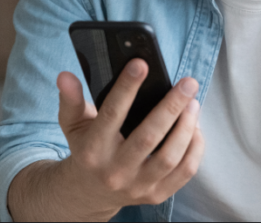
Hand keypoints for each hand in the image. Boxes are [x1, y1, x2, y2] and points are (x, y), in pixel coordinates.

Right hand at [52, 61, 204, 219]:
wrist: (89, 194)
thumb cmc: (86, 150)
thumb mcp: (73, 125)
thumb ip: (70, 100)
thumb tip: (65, 76)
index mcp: (93, 151)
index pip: (112, 114)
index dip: (127, 88)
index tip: (141, 64)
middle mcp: (115, 171)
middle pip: (149, 137)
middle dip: (172, 106)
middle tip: (188, 83)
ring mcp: (137, 186)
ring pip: (170, 156)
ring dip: (186, 126)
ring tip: (193, 103)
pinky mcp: (156, 195)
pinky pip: (184, 172)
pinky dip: (195, 148)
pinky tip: (195, 128)